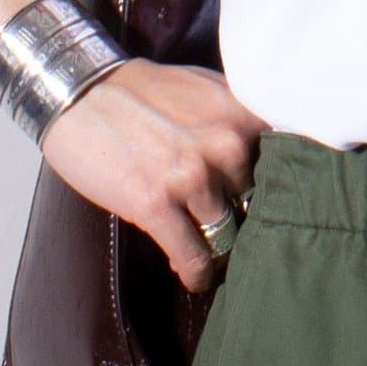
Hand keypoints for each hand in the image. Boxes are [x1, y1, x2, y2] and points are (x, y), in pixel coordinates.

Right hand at [39, 58, 271, 294]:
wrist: (81, 93)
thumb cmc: (144, 90)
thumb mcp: (208, 87)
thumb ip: (241, 117)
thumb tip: (270, 148)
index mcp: (243, 113)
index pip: (285, 163)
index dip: (283, 187)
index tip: (281, 204)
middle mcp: (226, 144)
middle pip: (255, 201)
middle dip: (243, 214)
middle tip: (234, 226)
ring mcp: (191, 176)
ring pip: (226, 230)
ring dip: (219, 245)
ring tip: (215, 254)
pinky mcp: (156, 204)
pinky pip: (192, 253)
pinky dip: (197, 271)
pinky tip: (197, 278)